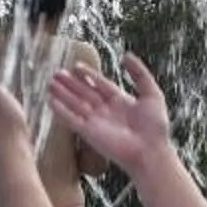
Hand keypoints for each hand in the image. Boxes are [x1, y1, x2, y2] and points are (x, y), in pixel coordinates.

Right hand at [48, 53, 172, 174]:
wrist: (150, 152)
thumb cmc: (155, 127)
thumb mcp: (151, 93)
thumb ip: (139, 73)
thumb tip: (126, 55)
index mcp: (120, 101)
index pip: (100, 85)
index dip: (89, 75)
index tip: (76, 66)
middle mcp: (106, 111)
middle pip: (84, 93)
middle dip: (71, 83)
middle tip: (57, 73)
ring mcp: (96, 122)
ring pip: (75, 104)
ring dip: (63, 94)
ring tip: (50, 83)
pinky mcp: (89, 133)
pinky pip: (72, 120)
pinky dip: (61, 111)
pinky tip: (52, 101)